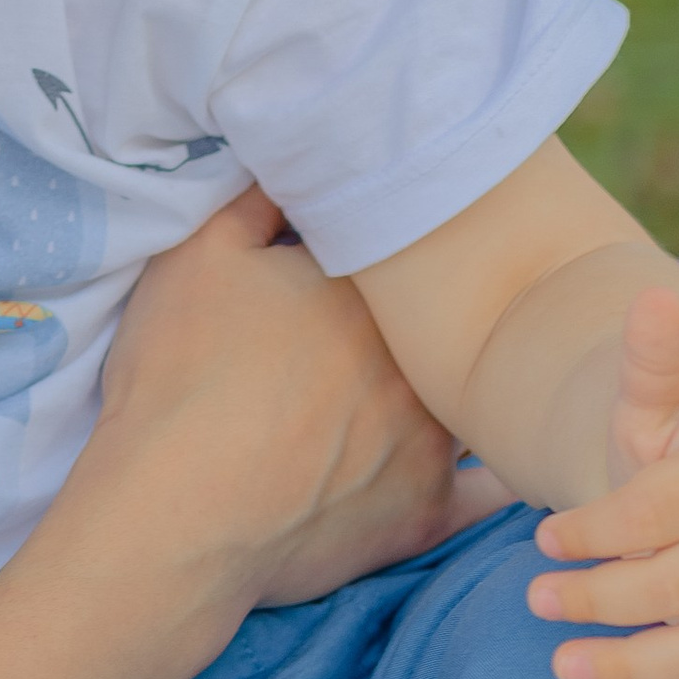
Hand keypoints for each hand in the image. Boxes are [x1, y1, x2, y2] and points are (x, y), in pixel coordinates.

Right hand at [89, 186, 460, 624]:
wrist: (175, 512)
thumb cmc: (181, 376)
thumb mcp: (198, 253)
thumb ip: (257, 197)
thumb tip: (301, 165)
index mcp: (377, 291)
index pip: (401, 258)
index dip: (375, 262)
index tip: (350, 273)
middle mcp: (426, 361)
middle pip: (444, 330)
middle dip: (427, 325)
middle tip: (376, 336)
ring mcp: (434, 443)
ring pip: (473, 403)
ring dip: (465, 392)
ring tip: (449, 387)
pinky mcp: (427, 514)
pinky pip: (485, 495)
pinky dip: (492, 481)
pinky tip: (504, 464)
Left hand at [523, 283, 678, 678]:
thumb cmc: (675, 443)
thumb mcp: (658, 395)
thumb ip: (653, 357)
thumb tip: (649, 295)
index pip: (661, 514)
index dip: (598, 532)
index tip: (542, 536)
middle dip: (603, 601)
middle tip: (534, 601)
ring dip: (636, 667)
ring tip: (562, 669)